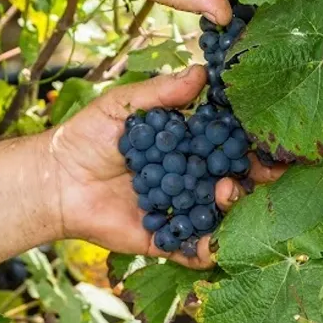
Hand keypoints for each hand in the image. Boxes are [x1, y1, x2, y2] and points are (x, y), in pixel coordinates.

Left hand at [41, 66, 284, 268]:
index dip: (251, 140)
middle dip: (256, 176)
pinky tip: (214, 239)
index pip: (228, 142)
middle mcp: (191, 177)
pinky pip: (195, 250)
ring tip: (227, 190)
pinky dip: (210, 250)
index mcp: (187, 145)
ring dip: (235, 206)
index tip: (267, 134)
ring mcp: (182, 210)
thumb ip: (161, 93)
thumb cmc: (88, 137)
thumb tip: (201, 72)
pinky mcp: (166, 240)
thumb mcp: (123, 107)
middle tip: (265, 169)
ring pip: (222, 215)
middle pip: (236, 178)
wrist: (55, 182)